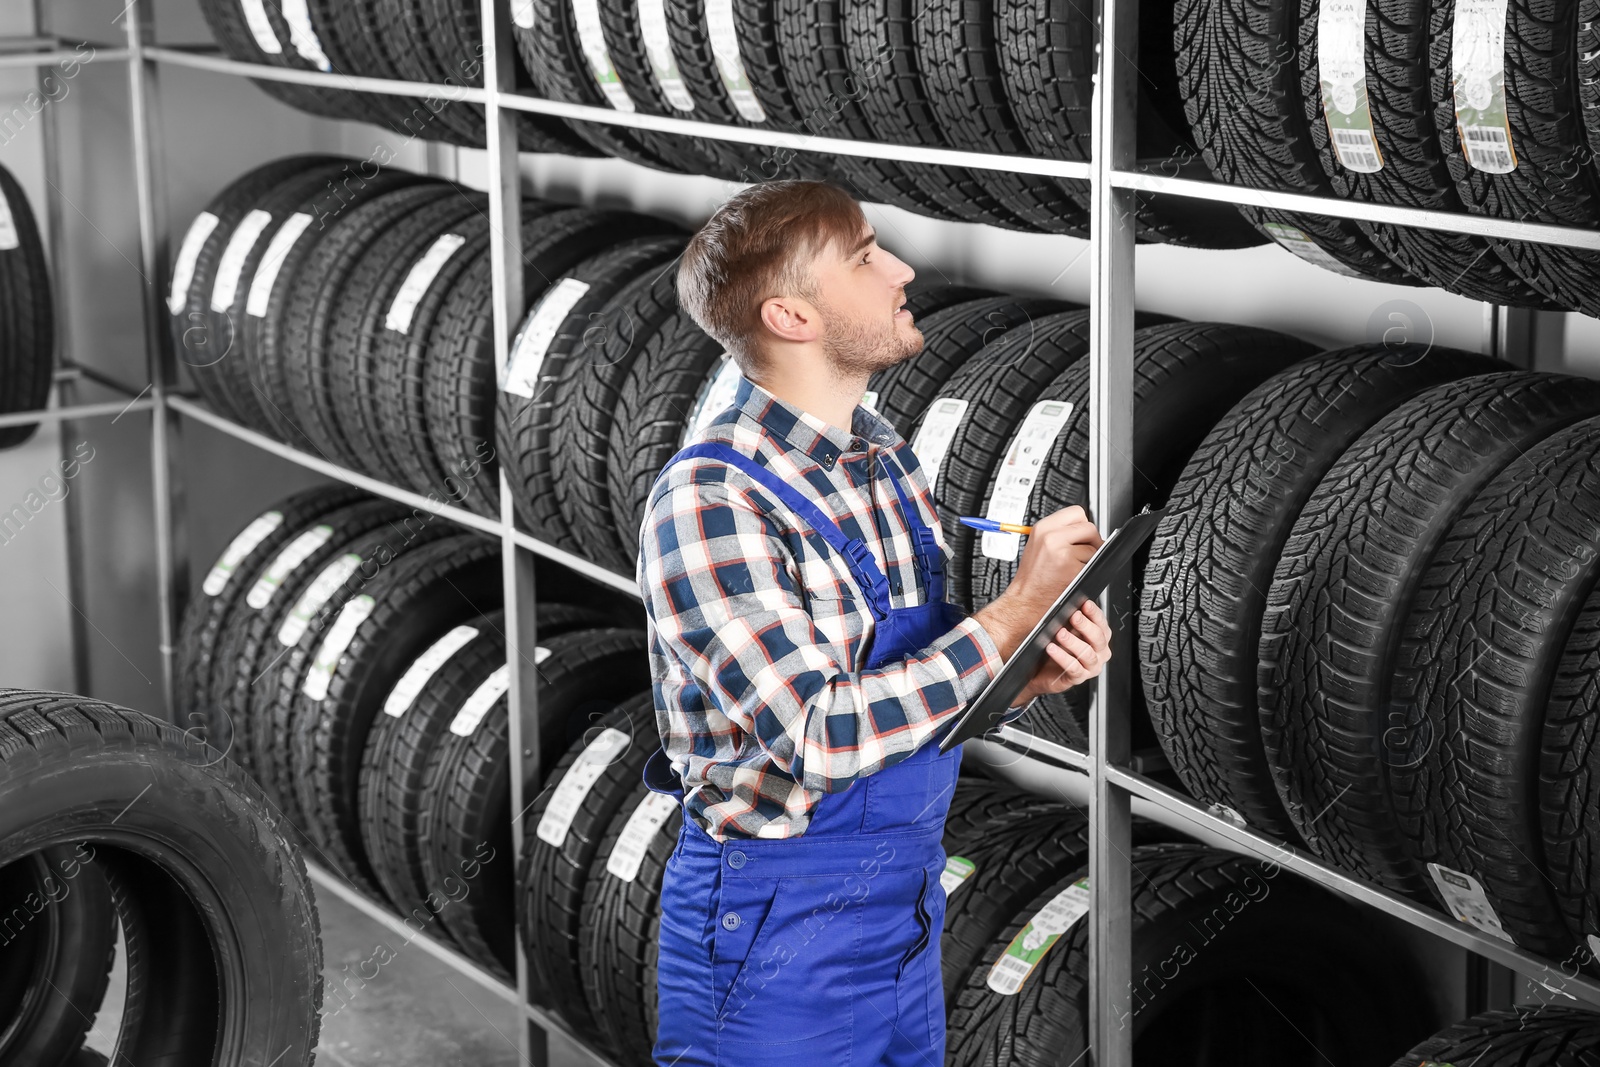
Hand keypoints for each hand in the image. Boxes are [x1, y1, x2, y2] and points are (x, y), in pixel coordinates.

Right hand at [973, 505, 1103, 658]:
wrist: (1024, 603)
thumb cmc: (1032, 579)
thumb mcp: (1038, 545)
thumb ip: (1058, 532)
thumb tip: (1083, 528)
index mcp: (1042, 528)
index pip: (1076, 512)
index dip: (1082, 524)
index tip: (1081, 535)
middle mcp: (1051, 537)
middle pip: (1089, 527)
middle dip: (1092, 540)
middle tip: (1084, 552)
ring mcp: (1062, 553)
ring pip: (1094, 546)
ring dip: (1090, 558)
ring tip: (1074, 567)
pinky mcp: (1072, 569)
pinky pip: (1094, 564)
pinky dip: (1089, 571)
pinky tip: (1074, 576)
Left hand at [1008, 600, 1111, 707]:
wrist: (1040, 671)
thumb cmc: (1055, 647)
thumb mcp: (1064, 628)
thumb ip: (1069, 617)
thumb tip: (1066, 598)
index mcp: (1099, 638)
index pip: (1102, 623)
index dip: (1094, 613)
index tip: (1085, 604)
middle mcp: (1098, 652)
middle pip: (1098, 638)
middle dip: (1085, 625)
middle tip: (1073, 616)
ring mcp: (1090, 667)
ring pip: (1087, 653)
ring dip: (1073, 642)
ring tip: (1060, 633)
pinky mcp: (1078, 678)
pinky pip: (1073, 668)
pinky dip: (1063, 657)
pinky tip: (1052, 649)